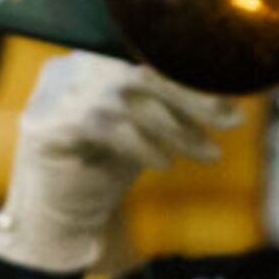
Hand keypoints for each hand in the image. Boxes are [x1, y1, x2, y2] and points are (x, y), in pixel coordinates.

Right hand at [0, 54, 241, 273]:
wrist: (50, 219)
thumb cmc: (100, 172)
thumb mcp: (139, 131)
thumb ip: (167, 110)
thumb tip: (225, 104)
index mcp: (91, 60)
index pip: (148, 59)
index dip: (191, 78)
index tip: (230, 100)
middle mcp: (70, 69)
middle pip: (140, 73)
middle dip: (191, 99)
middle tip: (231, 121)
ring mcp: (54, 96)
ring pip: (129, 101)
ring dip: (176, 129)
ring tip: (207, 152)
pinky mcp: (48, 126)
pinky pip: (108, 127)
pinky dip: (144, 145)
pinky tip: (164, 162)